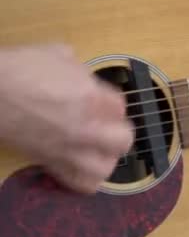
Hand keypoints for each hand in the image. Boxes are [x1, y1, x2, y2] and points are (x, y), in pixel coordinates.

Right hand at [0, 45, 133, 192]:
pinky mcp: (48, 162)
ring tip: (97, 149)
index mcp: (91, 96)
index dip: (112, 104)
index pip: (121, 107)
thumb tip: (85, 80)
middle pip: (123, 140)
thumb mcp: (58, 54)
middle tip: (106, 126)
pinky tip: (79, 165)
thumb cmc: (18, 67)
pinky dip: (83, 178)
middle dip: (118, 132)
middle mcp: (84, 126)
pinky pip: (77, 183)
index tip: (101, 102)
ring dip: (105, 158)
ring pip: (104, 167)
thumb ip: (81, 71)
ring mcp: (67, 148)